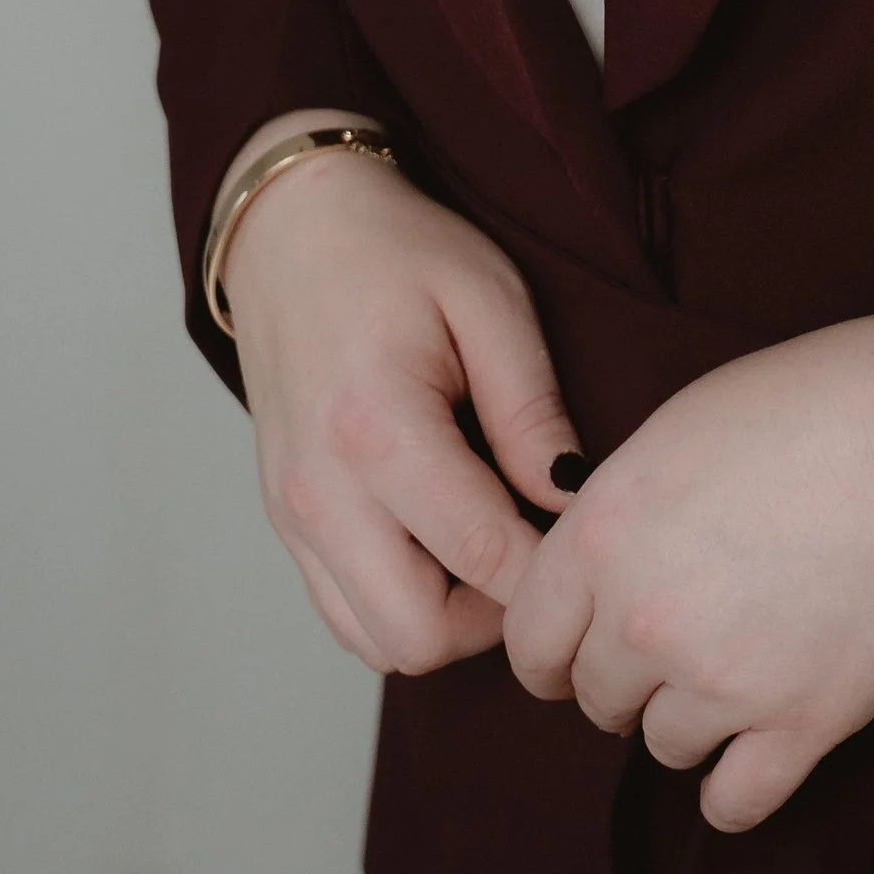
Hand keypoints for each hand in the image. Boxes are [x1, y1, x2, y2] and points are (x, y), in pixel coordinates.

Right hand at [219, 110, 579, 674]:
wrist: (290, 229)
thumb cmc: (396, 252)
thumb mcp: (489, 301)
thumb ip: (531, 409)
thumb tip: (571, 498)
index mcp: (378, 429)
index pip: (482, 557)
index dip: (552, 569)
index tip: (589, 538)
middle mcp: (322, 491)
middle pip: (419, 637)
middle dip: (495, 615)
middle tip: (537, 547)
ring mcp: (293, 516)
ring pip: (377, 643)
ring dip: (446, 619)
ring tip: (491, 544)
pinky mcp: (284, 523)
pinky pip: (345, 614)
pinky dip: (400, 606)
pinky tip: (442, 544)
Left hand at [502, 312, 873, 829]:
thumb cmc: (809, 406)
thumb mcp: (676, 429)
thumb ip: (620, 510)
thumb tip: (602, 563)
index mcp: (603, 535)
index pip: (531, 638)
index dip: (553, 650)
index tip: (574, 654)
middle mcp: (644, 618)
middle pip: (597, 698)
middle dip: (627, 680)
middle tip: (675, 649)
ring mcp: (720, 680)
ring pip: (663, 748)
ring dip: (689, 721)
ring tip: (733, 674)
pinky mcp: (799, 723)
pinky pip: (734, 803)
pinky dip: (735, 790)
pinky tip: (750, 757)